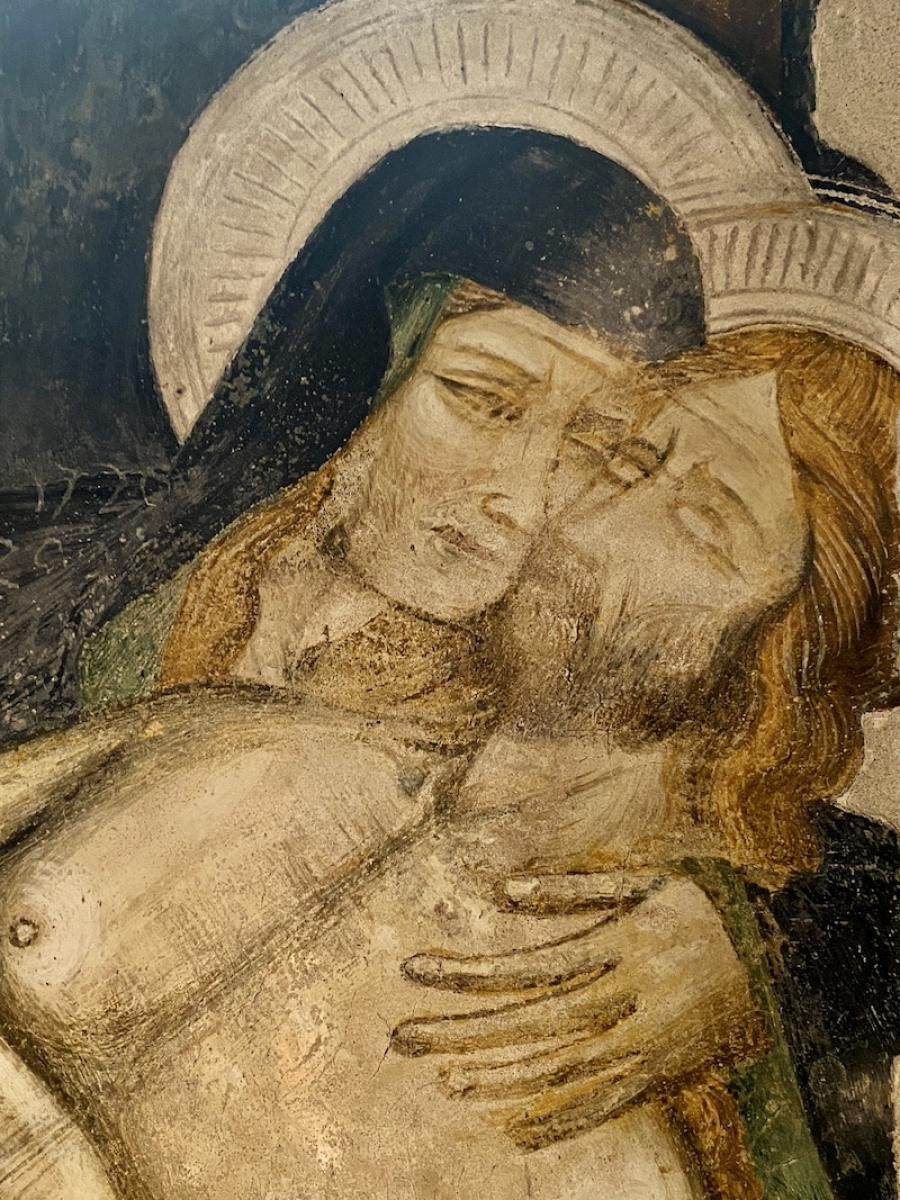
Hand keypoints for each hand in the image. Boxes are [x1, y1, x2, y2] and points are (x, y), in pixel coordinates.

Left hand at [391, 872, 763, 1149]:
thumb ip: (575, 886)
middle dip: (460, 1033)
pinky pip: (601, 1108)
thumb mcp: (646, 882)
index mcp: (617, 947)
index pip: (524, 967)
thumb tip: (504, 889)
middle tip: (400, 1037)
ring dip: (496, 1079)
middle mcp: (625, 1001)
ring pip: (558, 1073)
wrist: (785, 962)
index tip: (412, 970)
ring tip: (443, 1080)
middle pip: (528, 1025)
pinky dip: (554, 1120)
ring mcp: (644, 1046)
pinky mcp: (661, 1076)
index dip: (465, 973)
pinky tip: (509, 1125)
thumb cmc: (703, 909)